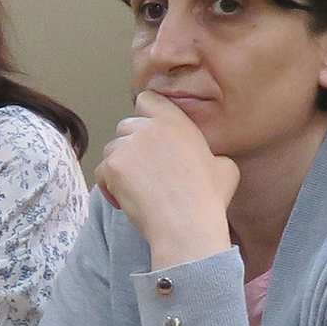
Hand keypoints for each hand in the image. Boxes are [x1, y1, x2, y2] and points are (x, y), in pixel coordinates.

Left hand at [97, 92, 238, 269]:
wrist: (187, 226)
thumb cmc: (208, 199)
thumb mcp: (224, 165)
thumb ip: (206, 151)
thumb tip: (203, 157)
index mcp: (176, 122)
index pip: (147, 99)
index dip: (145, 115)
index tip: (148, 134)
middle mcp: (150, 128)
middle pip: (126, 125)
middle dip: (131, 145)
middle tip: (144, 169)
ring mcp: (128, 146)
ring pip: (112, 148)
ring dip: (120, 165)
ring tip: (136, 187)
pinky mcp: (113, 166)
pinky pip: (102, 170)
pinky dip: (109, 185)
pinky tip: (126, 199)